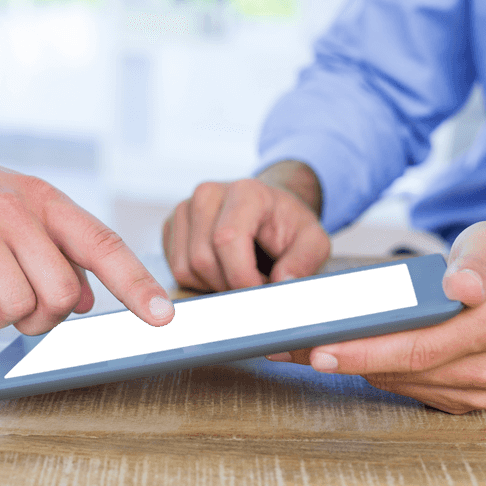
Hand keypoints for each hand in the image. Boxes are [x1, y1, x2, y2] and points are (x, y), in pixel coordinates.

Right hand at [0, 137, 173, 335]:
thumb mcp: (12, 211)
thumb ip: (54, 250)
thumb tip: (88, 300)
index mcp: (45, 200)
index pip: (104, 243)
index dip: (137, 284)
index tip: (164, 317)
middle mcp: (18, 210)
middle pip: (60, 296)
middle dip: (38, 316)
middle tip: (8, 298)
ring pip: (14, 310)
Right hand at [163, 161, 329, 290]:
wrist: (269, 211)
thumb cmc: (290, 227)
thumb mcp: (314, 241)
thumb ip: (304, 261)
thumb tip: (282, 283)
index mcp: (245, 191)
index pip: (227, 240)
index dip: (242, 278)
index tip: (262, 293)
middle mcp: (207, 193)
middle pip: (203, 259)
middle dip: (230, 286)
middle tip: (256, 287)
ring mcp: (184, 208)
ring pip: (185, 269)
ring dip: (214, 287)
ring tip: (242, 278)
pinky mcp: (171, 226)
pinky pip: (176, 270)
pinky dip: (200, 282)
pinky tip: (222, 273)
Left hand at [266, 221, 485, 413]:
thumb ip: (479, 260)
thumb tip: (461, 286)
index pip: (420, 346)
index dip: (367, 351)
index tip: (322, 349)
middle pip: (403, 370)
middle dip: (343, 360)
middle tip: (292, 350)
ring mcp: (481, 388)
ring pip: (403, 383)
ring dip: (353, 369)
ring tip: (304, 350)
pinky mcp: (470, 399)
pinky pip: (413, 389)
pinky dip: (377, 374)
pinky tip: (346, 357)